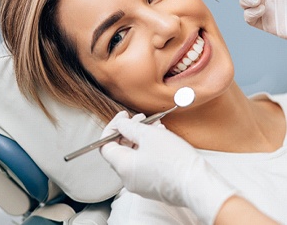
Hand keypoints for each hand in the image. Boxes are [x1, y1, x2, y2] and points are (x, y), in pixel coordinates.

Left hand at [100, 112, 236, 223]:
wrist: (198, 184)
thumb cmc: (174, 160)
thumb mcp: (149, 135)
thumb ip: (129, 127)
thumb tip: (120, 123)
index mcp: (123, 166)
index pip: (105, 145)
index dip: (112, 127)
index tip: (123, 117)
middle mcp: (128, 178)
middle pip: (121, 149)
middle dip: (130, 130)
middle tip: (140, 118)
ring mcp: (141, 183)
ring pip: (135, 154)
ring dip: (142, 137)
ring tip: (155, 125)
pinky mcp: (153, 184)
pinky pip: (145, 163)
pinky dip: (149, 148)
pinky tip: (161, 136)